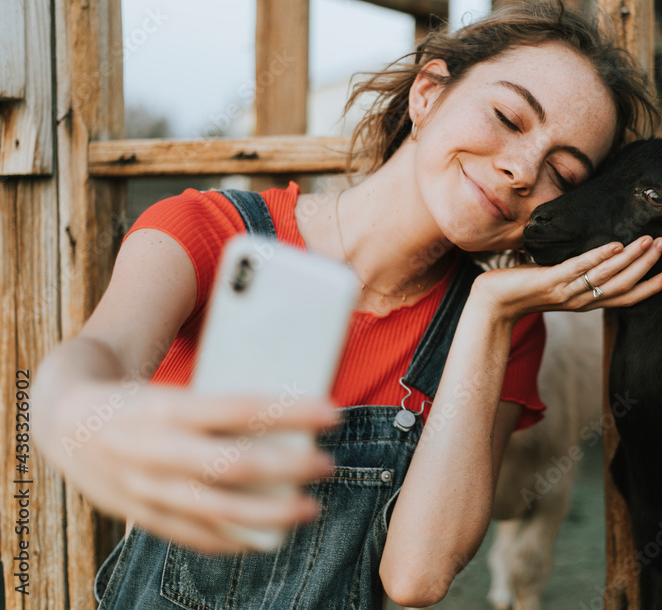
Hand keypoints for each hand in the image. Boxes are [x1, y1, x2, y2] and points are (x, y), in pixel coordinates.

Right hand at [37, 381, 339, 553]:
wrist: (63, 422)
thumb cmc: (141, 399)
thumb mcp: (175, 388)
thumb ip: (224, 402)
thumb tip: (293, 404)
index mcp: (165, 407)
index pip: (239, 409)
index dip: (290, 412)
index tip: (333, 413)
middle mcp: (155, 451)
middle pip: (235, 465)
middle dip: (290, 469)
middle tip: (328, 464)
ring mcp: (147, 490)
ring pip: (219, 509)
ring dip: (273, 512)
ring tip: (311, 508)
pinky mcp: (144, 517)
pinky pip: (197, 535)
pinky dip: (237, 538)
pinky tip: (269, 536)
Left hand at [471, 235, 661, 321]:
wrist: (493, 302)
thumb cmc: (524, 289)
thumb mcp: (558, 283)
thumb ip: (578, 275)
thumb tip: (596, 256)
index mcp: (586, 302)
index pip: (625, 298)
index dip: (649, 287)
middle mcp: (581, 300)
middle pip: (623, 286)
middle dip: (646, 266)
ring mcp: (567, 291)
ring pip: (607, 277)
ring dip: (631, 258)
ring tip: (648, 240)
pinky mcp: (550, 282)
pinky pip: (580, 268)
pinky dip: (599, 257)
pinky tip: (615, 244)